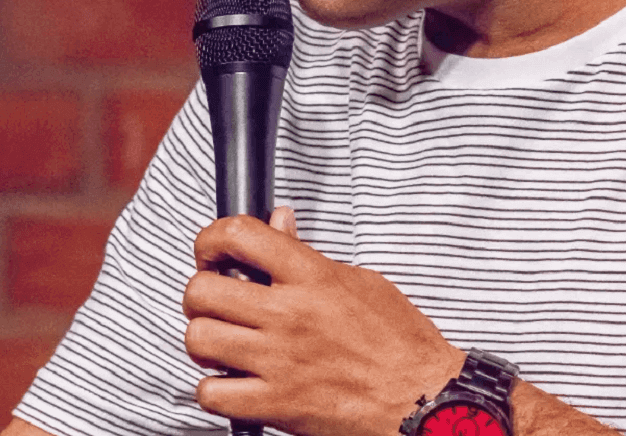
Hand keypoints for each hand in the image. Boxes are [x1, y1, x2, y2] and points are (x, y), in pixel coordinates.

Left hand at [183, 208, 462, 435]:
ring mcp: (280, 361)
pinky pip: (213, 394)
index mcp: (310, 277)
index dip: (211, 240)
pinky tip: (232, 382)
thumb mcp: (358, 282)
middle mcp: (289, 315)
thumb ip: (307, 255)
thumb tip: (279, 222)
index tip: (211, 253)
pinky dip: (214, 390)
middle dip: (199, 296)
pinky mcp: (278, 404)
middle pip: (202, 290)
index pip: (240, 235)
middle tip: (215, 304)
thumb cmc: (400, 343)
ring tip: (222, 344)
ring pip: (199, 339)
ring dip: (203, 342)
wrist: (426, 402)